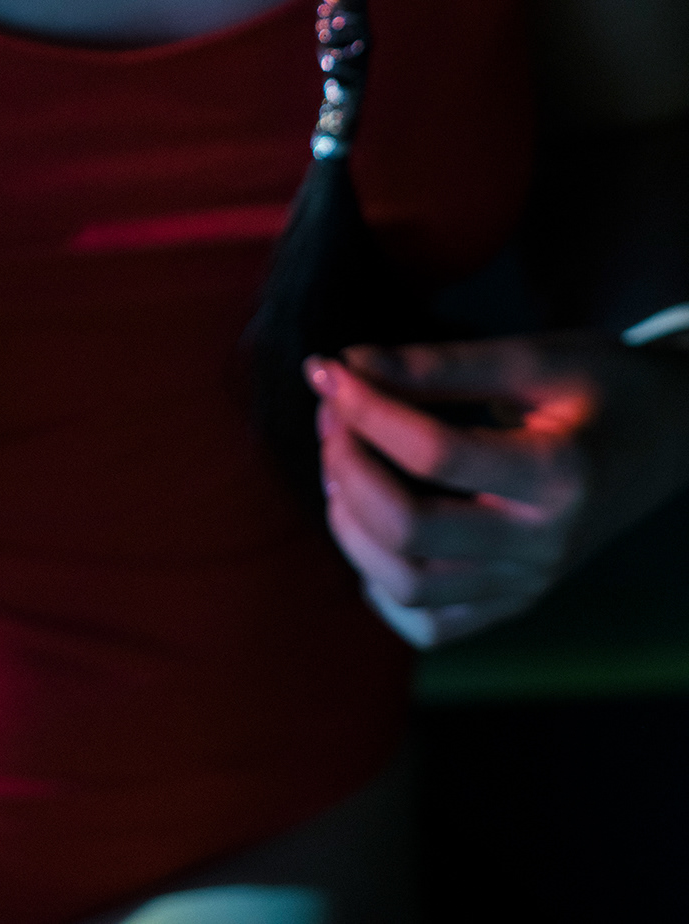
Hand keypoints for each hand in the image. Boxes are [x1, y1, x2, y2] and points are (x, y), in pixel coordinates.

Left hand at [303, 330, 688, 649]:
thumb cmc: (606, 386)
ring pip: (409, 588)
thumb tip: (344, 366)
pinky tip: (370, 531)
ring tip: (341, 465)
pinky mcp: (517, 602)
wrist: (673, 438)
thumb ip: (437, 365)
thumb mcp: (533, 358)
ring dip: (350, 526)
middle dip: (347, 467)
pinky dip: (382, 587)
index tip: (329, 370)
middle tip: (333, 416)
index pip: (435, 454)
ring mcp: (530, 584)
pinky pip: (432, 626)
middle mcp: (545, 545)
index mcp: (560, 474)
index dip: (365, 409)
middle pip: (411, 532)